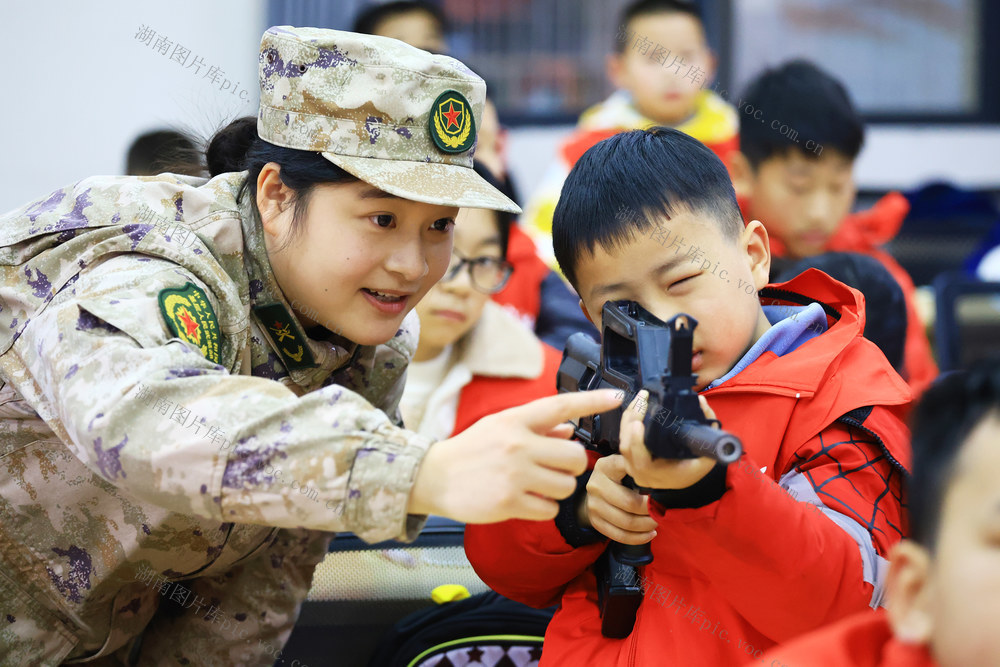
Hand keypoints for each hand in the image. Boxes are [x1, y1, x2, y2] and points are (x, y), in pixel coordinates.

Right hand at [408, 389, 622, 522]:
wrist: (433, 478)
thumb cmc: (472, 451)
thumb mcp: (500, 428)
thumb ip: (537, 428)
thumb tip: (571, 428)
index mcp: (515, 420)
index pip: (561, 405)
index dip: (592, 401)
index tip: (617, 397)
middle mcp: (517, 444)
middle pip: (574, 456)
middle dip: (571, 466)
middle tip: (553, 469)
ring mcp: (514, 474)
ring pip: (566, 486)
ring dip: (557, 489)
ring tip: (535, 486)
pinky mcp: (509, 502)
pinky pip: (550, 509)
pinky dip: (544, 508)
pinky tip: (526, 501)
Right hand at [579, 454, 657, 543]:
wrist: (596, 488)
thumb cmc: (618, 475)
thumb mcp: (625, 463)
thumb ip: (638, 466)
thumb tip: (661, 474)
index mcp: (606, 466)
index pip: (629, 474)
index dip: (648, 484)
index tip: (661, 492)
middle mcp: (596, 485)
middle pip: (629, 503)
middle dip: (651, 510)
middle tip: (662, 511)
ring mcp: (593, 505)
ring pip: (626, 522)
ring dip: (647, 525)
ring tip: (657, 521)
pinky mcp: (595, 521)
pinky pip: (619, 535)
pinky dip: (638, 538)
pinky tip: (650, 533)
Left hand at [619, 391, 716, 489]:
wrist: (684, 476)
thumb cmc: (695, 466)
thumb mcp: (708, 455)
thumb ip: (709, 431)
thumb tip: (700, 402)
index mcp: (659, 475)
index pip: (642, 462)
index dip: (637, 443)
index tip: (638, 423)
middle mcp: (642, 473)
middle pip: (627, 447)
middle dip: (632, 419)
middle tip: (643, 399)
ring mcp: (632, 466)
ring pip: (623, 440)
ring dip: (630, 416)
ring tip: (642, 397)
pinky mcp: (629, 457)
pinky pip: (623, 437)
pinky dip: (628, 420)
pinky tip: (636, 405)